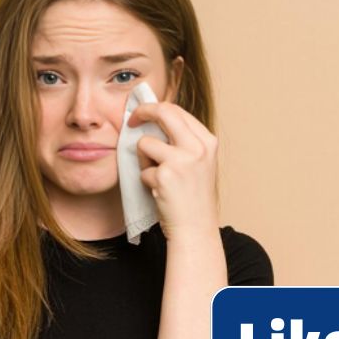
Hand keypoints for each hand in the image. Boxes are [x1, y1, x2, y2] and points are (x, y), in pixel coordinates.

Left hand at [127, 101, 219, 239]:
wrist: (196, 229)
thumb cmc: (193, 198)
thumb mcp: (198, 163)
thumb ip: (184, 141)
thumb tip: (155, 119)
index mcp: (208, 141)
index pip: (178, 111)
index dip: (156, 109)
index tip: (144, 115)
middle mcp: (198, 147)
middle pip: (164, 112)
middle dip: (143, 112)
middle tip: (131, 121)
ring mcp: (182, 160)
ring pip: (146, 144)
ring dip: (144, 161)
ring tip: (157, 178)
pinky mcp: (165, 175)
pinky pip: (142, 169)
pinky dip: (145, 180)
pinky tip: (159, 192)